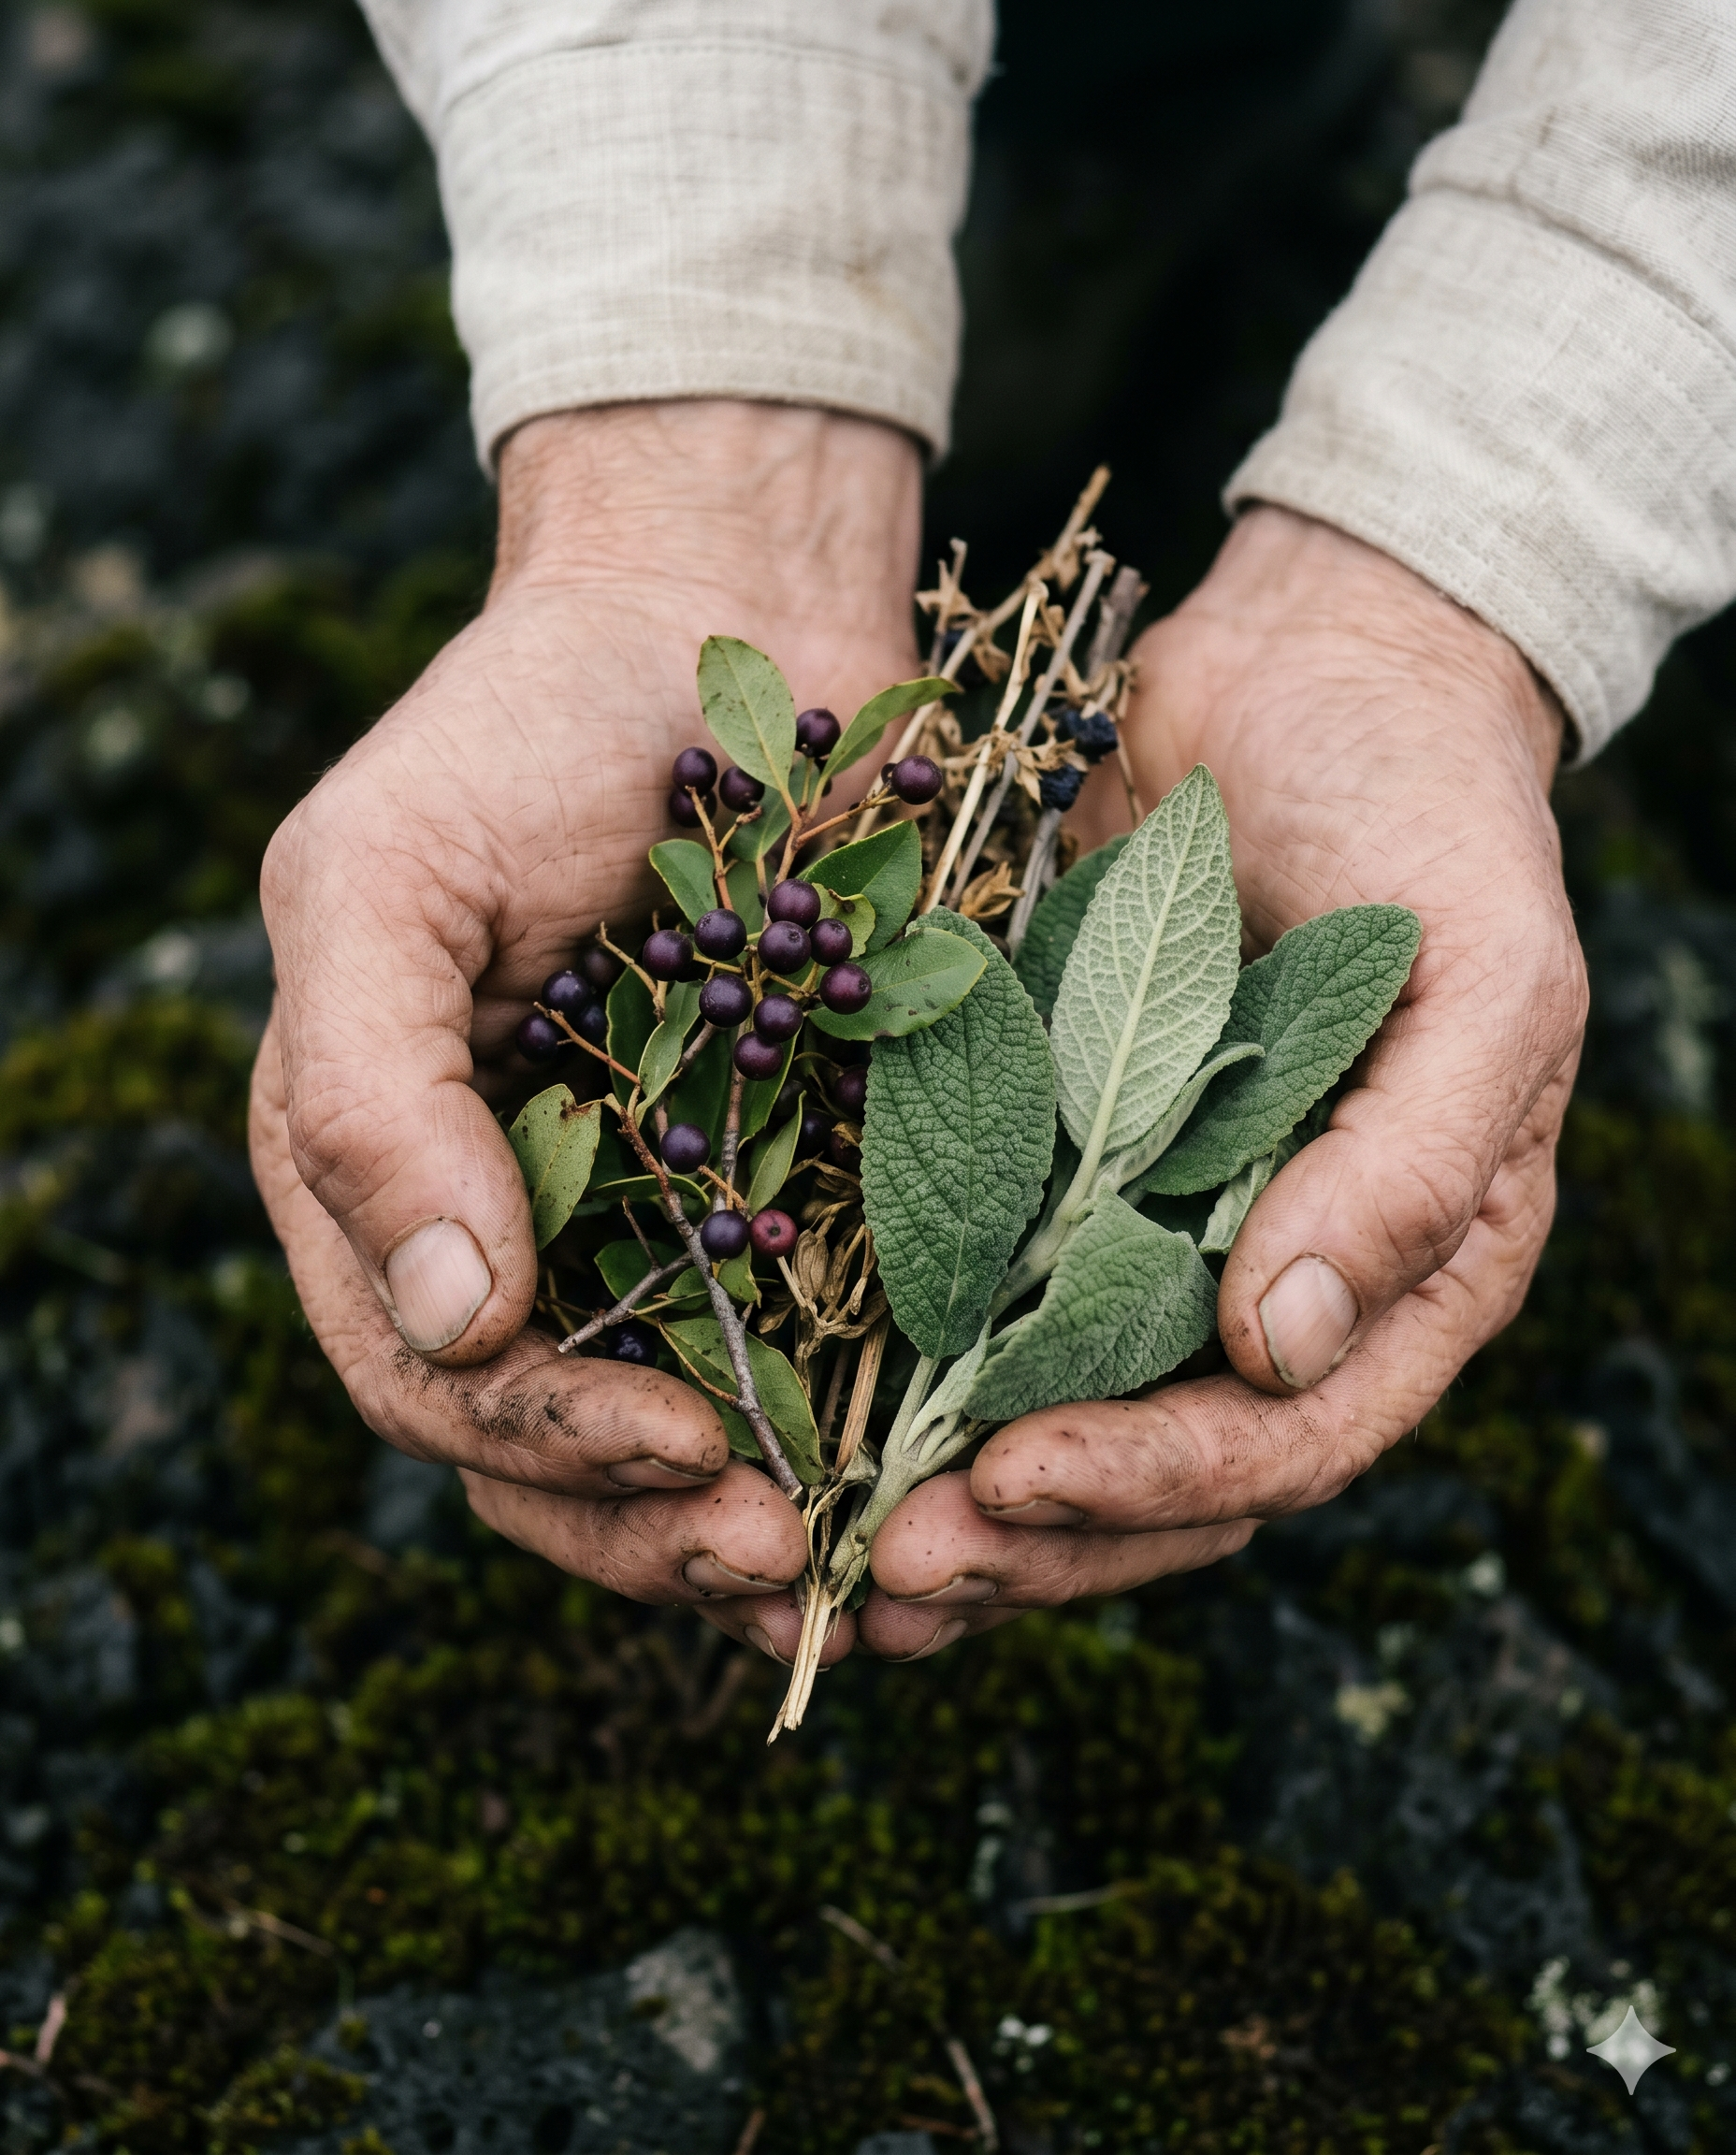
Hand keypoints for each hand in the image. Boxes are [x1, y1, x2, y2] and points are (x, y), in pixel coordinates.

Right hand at [251, 400, 921, 1665]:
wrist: (717, 613)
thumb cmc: (522, 728)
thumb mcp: (382, 877)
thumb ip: (371, 1093)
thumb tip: (453, 1312)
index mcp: (393, 1180)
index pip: (434, 1378)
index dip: (545, 1440)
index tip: (677, 1451)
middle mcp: (523, 1229)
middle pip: (562, 1448)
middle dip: (661, 1524)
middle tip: (779, 1560)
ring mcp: (664, 1216)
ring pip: (696, 1432)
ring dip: (773, 1518)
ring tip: (874, 1576)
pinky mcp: (802, 1182)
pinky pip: (825, 1343)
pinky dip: (869, 1429)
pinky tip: (942, 1478)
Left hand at [855, 504, 1585, 1658]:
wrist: (1305, 674)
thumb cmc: (1425, 811)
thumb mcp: (1483, 977)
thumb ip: (1413, 1167)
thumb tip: (1283, 1347)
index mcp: (1399, 1272)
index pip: (1284, 1438)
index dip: (1152, 1479)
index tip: (1013, 1482)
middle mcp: (1271, 1281)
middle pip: (1156, 1471)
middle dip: (1028, 1533)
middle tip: (889, 1571)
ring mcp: (1149, 1230)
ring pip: (1051, 1414)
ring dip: (947, 1497)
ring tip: (825, 1552)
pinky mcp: (1043, 1162)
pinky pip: (968, 1292)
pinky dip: (893, 1368)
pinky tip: (801, 1414)